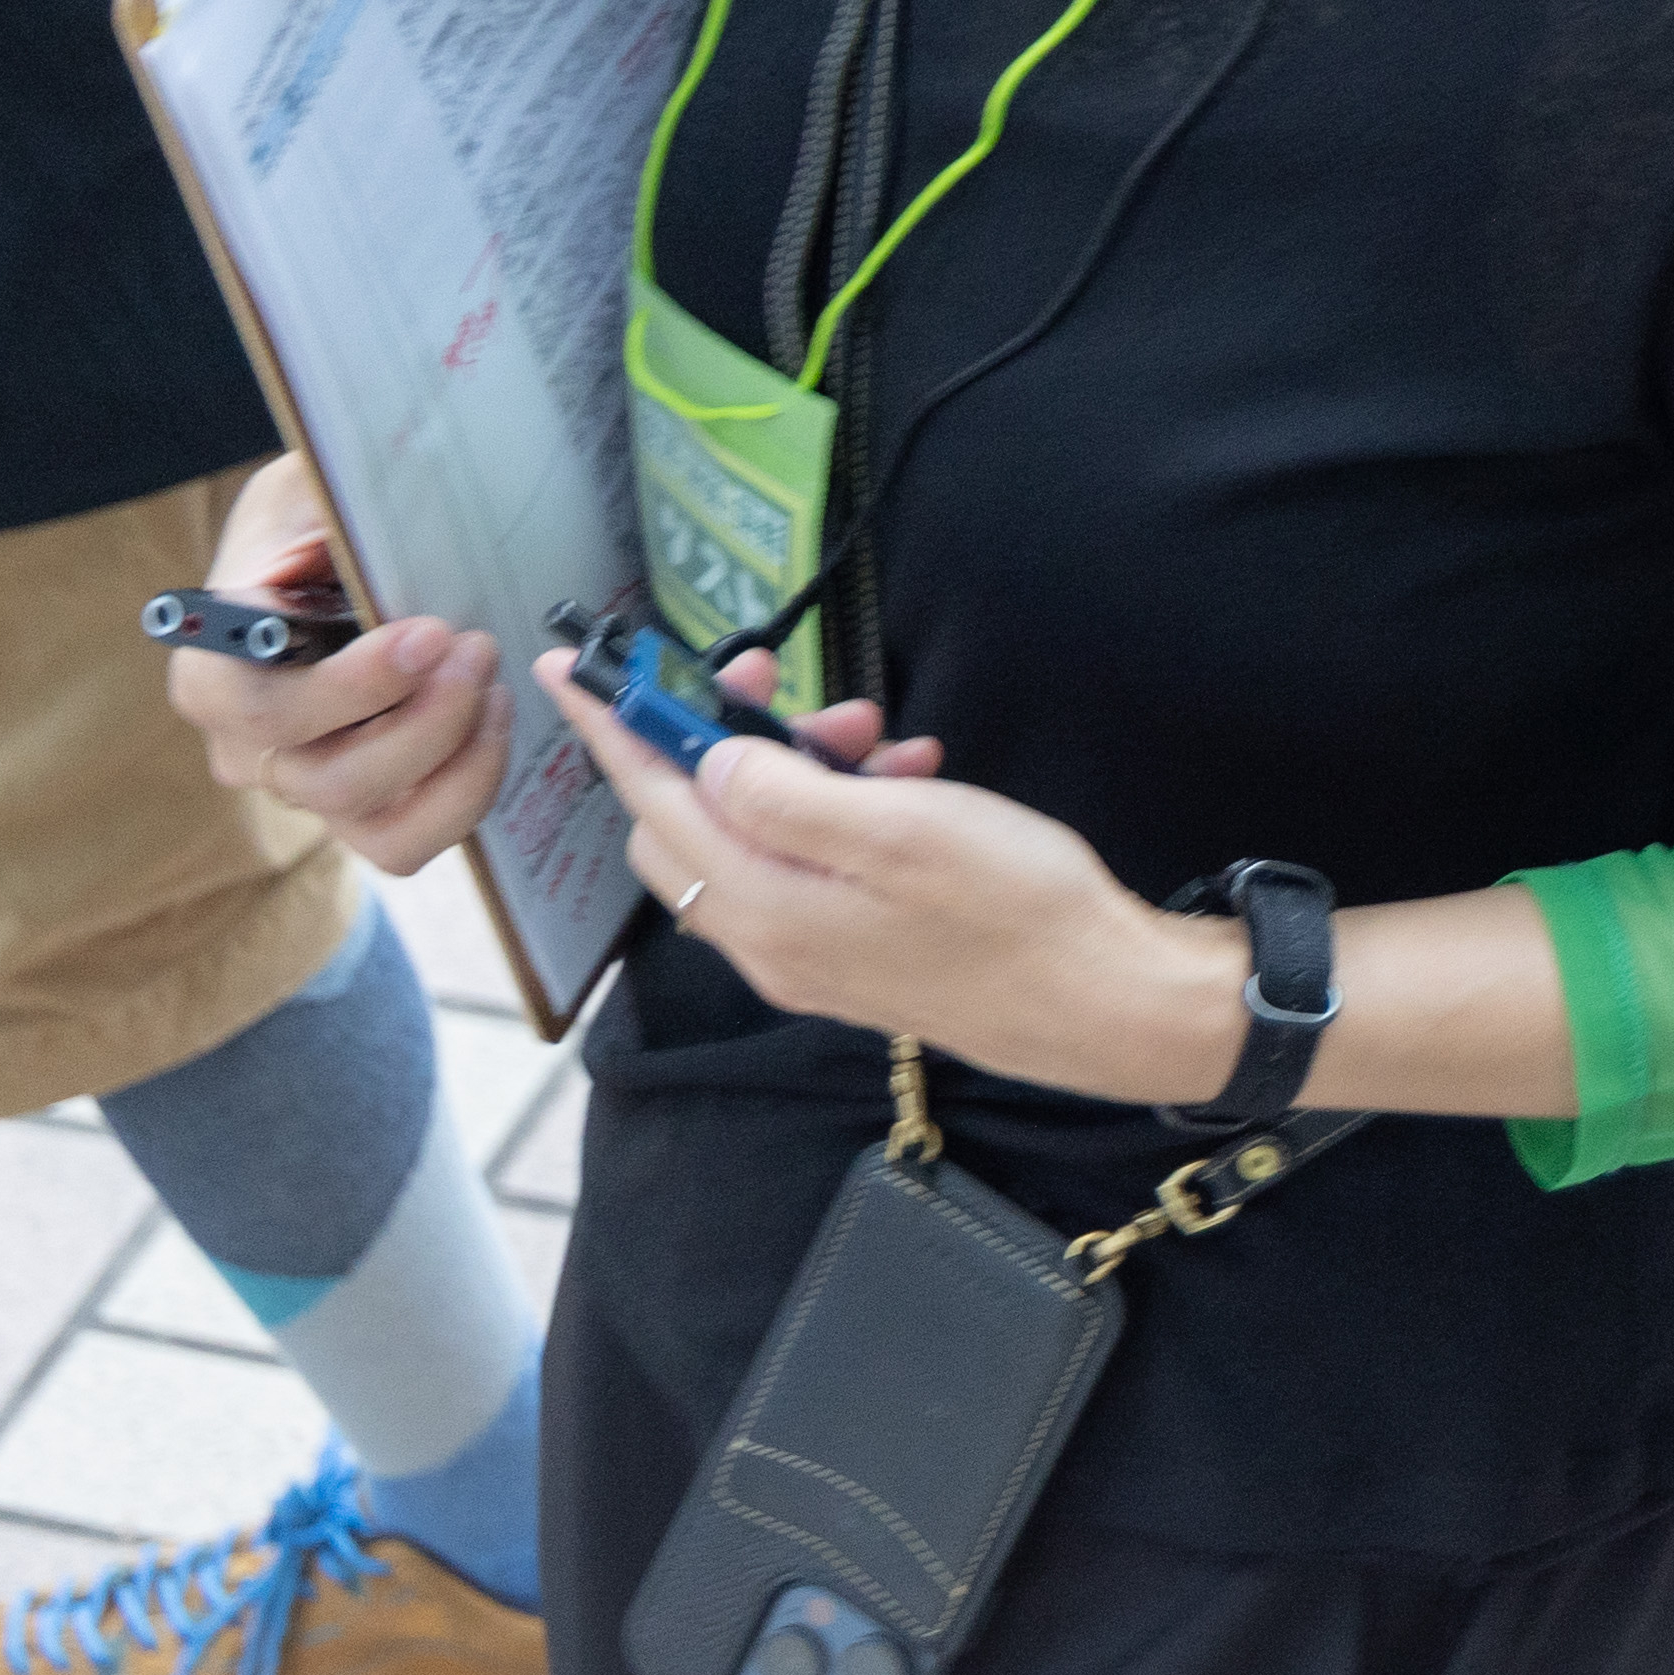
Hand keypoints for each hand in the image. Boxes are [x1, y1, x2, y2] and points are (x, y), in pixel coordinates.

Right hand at [163, 460, 510, 874]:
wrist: (315, 561)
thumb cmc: (305, 527)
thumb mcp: (301, 493)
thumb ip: (319, 518)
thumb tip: (340, 549)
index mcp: (211, 671)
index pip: (263, 708)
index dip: (352, 687)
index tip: (428, 634)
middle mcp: (243, 747)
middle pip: (329, 777)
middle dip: (425, 721)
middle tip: (478, 649)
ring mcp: (300, 789)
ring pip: (374, 823)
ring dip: (454, 759)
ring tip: (491, 685)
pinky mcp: (356, 813)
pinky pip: (409, 839)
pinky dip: (464, 792)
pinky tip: (490, 722)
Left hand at [545, 649, 1237, 1095]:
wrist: (1103, 1004)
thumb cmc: (1016, 911)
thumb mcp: (905, 831)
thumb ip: (790, 796)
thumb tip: (710, 761)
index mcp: (768, 908)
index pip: (655, 804)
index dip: (614, 729)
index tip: (571, 670)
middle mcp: (769, 942)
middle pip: (688, 825)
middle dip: (718, 739)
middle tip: (780, 683)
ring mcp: (809, 956)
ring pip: (754, 839)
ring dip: (794, 768)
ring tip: (877, 729)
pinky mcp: (852, 955)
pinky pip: (806, 866)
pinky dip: (835, 810)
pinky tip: (907, 777)